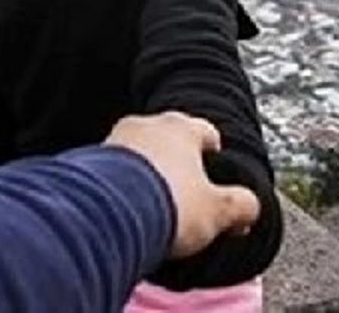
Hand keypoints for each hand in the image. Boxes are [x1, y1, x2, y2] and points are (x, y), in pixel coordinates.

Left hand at [104, 112, 259, 258]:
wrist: (107, 213)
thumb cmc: (168, 204)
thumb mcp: (218, 210)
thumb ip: (242, 205)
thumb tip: (250, 208)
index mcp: (182, 128)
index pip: (206, 132)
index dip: (214, 153)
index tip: (214, 167)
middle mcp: (147, 125)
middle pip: (169, 141)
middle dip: (177, 163)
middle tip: (184, 192)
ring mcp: (115, 140)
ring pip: (138, 154)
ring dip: (146, 174)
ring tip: (152, 204)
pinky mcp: (88, 161)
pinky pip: (112, 172)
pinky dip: (120, 186)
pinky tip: (125, 209)